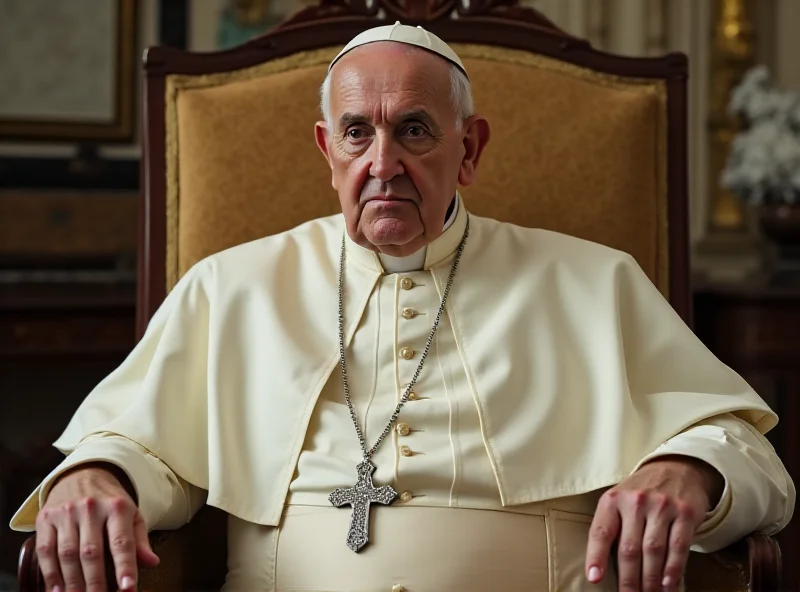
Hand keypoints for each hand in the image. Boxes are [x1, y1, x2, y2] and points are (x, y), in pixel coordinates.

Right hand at [35, 463, 158, 591]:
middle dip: (96, 582)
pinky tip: (57, 590)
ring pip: (68, 553)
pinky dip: (51, 573)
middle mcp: (91, 508)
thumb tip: (152, 563)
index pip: (122, 541)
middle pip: (92, 552)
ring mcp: (66, 512)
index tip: (128, 588)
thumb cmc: (111, 500)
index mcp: (117, 507)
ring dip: (72, 582)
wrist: (83, 474)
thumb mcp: (131, 513)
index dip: (125, 566)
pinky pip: (46, 550)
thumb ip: (140, 540)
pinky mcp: (46, 518)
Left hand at [585, 456, 723, 591]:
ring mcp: (662, 506)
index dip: (595, 557)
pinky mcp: (685, 512)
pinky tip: (668, 584)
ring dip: (651, 579)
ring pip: (653, 551)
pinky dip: (673, 569)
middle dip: (629, 580)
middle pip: (629, 549)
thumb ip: (611, 527)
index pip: (600, 531)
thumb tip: (601, 567)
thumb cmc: (641, 492)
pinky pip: (678, 546)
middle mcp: (635, 501)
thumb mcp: (619, 500)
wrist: (677, 468)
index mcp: (613, 500)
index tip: (594, 578)